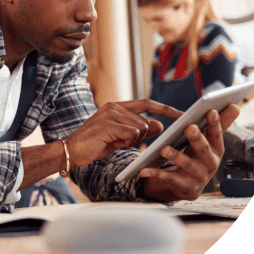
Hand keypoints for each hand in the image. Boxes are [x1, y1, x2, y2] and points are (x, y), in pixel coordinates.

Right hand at [67, 99, 182, 167]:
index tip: (182, 115)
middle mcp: (114, 106)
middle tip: (121, 141)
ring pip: (139, 128)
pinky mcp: (108, 124)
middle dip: (139, 136)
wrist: (71, 150)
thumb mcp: (120, 136)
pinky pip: (131, 134)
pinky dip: (126, 142)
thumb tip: (160, 125)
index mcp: (116, 106)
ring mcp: (110, 114)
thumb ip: (138, 129)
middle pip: (144, 121)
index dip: (165, 109)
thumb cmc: (95, 144)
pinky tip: (112, 143)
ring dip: (131, 140)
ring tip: (113, 141)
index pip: (147, 103)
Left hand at [138, 104, 239, 201]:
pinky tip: (143, 169)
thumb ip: (219, 124)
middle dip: (196, 138)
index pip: (217, 135)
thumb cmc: (197, 155)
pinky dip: (155, 173)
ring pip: (186, 164)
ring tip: (164, 148)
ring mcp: (198, 176)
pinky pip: (168, 178)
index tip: (210, 111)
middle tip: (188, 127)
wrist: (190, 185)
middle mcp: (210, 164)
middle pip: (203, 150)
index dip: (215, 124)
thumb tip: (235, 105)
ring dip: (175, 156)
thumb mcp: (207, 141)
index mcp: (216, 150)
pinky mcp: (183, 186)